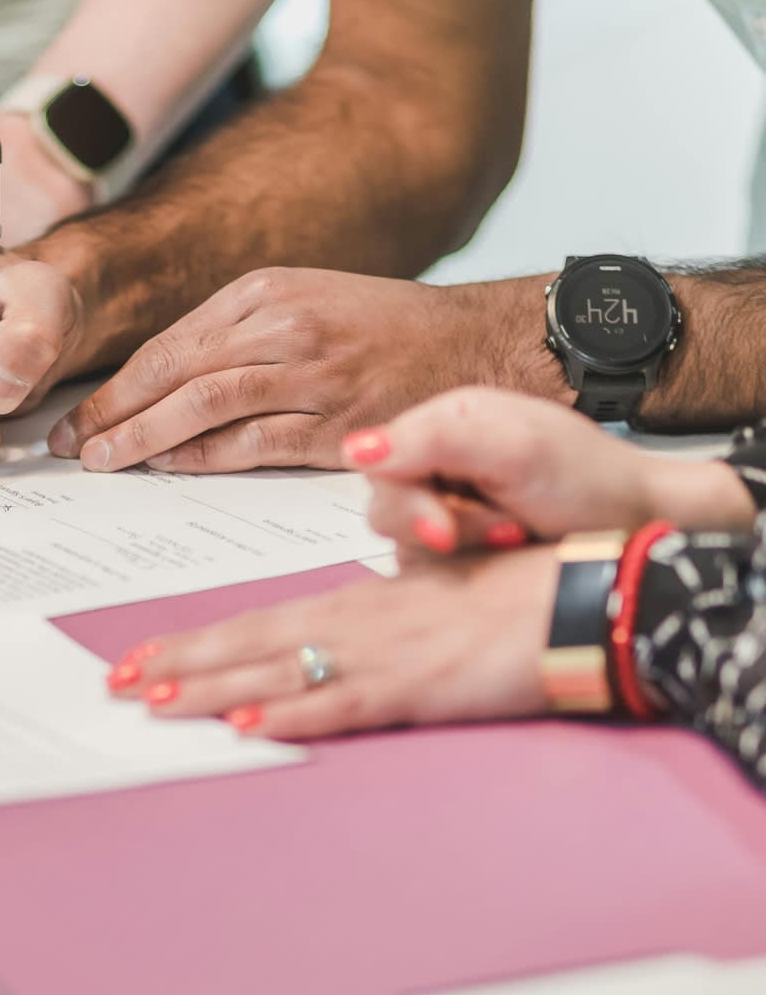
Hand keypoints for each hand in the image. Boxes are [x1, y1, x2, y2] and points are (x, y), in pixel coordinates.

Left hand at [48, 268, 569, 473]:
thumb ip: (232, 336)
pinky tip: (169, 470)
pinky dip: (203, 458)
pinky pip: (253, 444)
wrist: (475, 344)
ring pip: (203, 407)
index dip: (114, 386)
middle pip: (173, 374)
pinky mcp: (338, 424)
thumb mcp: (300, 302)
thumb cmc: (380, 330)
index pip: (167, 345)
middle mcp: (282, 328)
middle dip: (112, 414)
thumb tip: (157, 384)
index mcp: (264, 292)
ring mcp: (312, 376)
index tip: (76, 416)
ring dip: (143, 439)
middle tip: (72, 446)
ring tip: (104, 463)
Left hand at [105, 546, 556, 740]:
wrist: (580, 595)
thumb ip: (373, 622)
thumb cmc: (510, 596)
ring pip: (276, 672)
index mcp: (355, 604)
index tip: (141, 656)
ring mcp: (381, 655)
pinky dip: (289, 715)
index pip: (256, 623)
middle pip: (248, 644)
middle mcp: (354, 624)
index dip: (196, 642)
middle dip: (179, 663)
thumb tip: (330, 642)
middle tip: (115, 682)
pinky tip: (246, 727)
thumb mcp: (426, 605)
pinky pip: (340, 704)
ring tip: (153, 701)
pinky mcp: (416, 687)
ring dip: (211, 688)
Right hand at [340, 387, 755, 555]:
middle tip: (505, 530)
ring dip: (460, 548)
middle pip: (386, 507)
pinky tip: (503, 559)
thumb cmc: (589, 480)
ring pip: (403, 543)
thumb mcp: (515, 448)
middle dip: (442, 527)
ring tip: (516, 537)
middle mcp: (437, 463)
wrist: (640, 526)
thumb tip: (353, 448)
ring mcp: (445, 509)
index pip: (379, 463)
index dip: (407, 502)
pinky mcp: (455, 551)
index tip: (445, 531)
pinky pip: (425, 570)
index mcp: (444, 423)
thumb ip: (435, 441)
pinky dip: (463, 570)